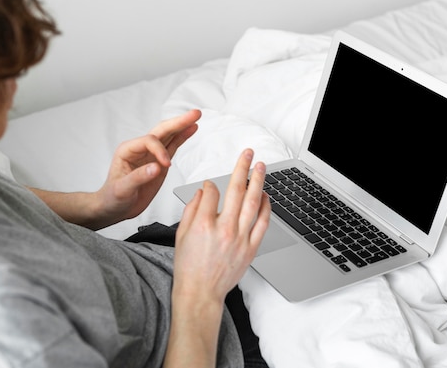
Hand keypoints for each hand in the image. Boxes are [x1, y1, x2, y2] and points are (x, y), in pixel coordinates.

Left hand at [94, 109, 201, 227]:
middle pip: (161, 131)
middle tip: (194, 114)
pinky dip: (183, 137)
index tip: (166, 165)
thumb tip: (157, 167)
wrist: (115, 208)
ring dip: (183, 126)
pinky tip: (191, 129)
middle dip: (178, 122)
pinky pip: (173, 146)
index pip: (149, 141)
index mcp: (128, 150)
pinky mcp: (160, 162)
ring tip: (196, 116)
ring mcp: (151, 154)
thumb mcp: (122, 189)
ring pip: (169, 136)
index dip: (160, 151)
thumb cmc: (113, 198)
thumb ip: (139, 177)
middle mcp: (140, 149)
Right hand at [172, 148, 269, 302]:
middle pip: (237, 190)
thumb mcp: (181, 235)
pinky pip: (262, 223)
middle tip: (248, 153)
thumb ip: (192, 209)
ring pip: (253, 202)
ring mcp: (240, 239)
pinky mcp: (251, 248)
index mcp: (203, 225)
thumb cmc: (189, 267)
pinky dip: (266, 207)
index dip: (211, 184)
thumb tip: (203, 191)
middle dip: (243, 167)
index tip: (211, 184)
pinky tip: (265, 196)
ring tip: (261, 167)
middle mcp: (224, 229)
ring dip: (259, 181)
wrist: (200, 293)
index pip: (212, 192)